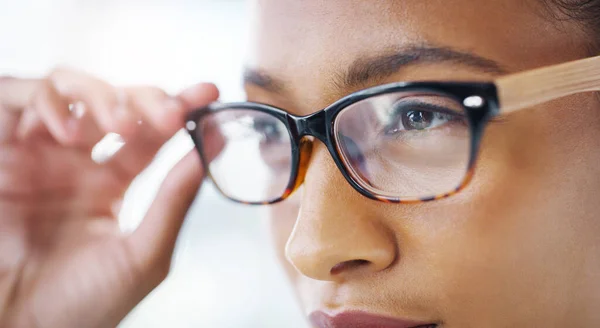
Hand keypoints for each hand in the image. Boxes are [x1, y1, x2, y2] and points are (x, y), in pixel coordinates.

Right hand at [0, 68, 218, 327]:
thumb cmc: (82, 308)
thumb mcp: (143, 254)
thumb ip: (173, 200)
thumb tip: (209, 153)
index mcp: (110, 184)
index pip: (150, 134)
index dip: (179, 109)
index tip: (208, 94)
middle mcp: (75, 161)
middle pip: (115, 103)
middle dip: (145, 99)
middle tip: (167, 115)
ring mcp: (37, 153)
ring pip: (70, 90)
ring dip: (99, 96)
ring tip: (116, 125)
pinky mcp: (1, 151)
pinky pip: (17, 100)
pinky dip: (47, 101)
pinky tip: (69, 130)